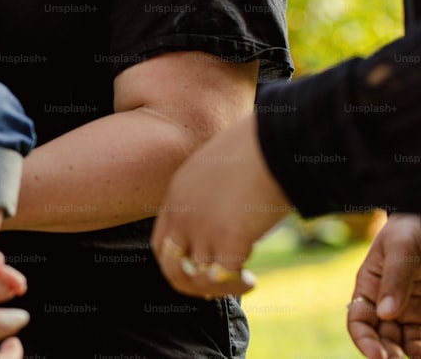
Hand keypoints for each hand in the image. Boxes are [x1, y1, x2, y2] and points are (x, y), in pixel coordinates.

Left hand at [151, 113, 289, 297]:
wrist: (272, 145)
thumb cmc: (255, 151)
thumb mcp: (216, 169)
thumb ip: (209, 194)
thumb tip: (226, 215)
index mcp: (177, 196)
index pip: (162, 242)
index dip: (178, 261)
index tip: (199, 267)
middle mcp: (182, 215)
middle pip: (171, 266)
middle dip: (190, 283)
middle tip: (213, 289)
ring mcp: (202, 230)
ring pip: (198, 277)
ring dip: (219, 288)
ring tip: (245, 282)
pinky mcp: (227, 241)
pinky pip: (224, 277)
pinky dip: (237, 285)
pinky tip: (252, 280)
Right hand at [348, 213, 420, 358]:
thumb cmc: (410, 230)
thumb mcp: (400, 248)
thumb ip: (394, 279)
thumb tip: (386, 314)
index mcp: (369, 286)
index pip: (358, 320)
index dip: (363, 340)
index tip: (376, 356)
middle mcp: (386, 303)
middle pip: (381, 337)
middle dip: (387, 354)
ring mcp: (409, 310)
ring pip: (404, 342)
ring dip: (408, 354)